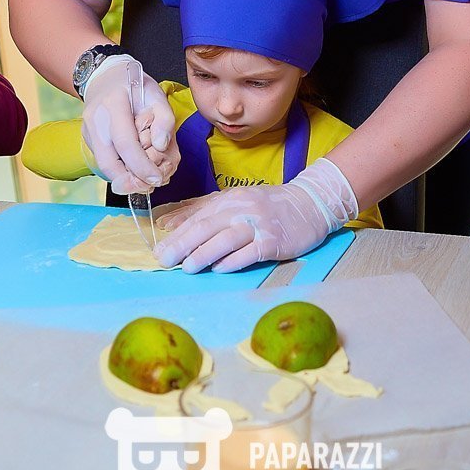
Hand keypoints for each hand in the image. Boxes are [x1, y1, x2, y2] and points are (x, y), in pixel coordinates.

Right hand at [80, 57, 177, 193]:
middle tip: (150, 185)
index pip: (125, 143)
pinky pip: (104, 160)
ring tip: (144, 179)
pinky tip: (134, 167)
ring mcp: (88, 130)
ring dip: (125, 179)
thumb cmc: (133, 84)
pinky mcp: (88, 139)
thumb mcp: (156, 94)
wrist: (104, 76)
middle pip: (108, 163)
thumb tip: (161, 146)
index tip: (156, 178)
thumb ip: (164, 118)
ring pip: (104, 166)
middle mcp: (96, 119)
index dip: (141, 166)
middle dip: (130, 181)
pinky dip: (120, 170)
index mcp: (114, 104)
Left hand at [154, 158, 357, 272]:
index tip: (159, 249)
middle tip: (165, 260)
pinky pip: (250, 252)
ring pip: (226, 239)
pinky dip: (233, 261)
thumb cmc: (268, 206)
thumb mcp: (235, 201)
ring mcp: (259, 225)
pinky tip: (219, 269)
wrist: (310, 204)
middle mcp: (242, 209)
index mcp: (230, 199)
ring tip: (187, 267)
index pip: (198, 217)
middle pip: (207, 227)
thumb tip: (169, 223)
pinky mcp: (274, 241)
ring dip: (204, 254)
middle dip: (183, 245)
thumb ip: (202, 210)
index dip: (177, 234)